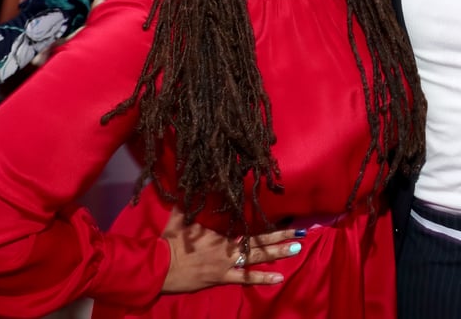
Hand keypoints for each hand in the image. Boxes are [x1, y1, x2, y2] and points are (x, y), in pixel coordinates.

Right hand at [161, 208, 299, 293]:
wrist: (159, 266)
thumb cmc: (169, 243)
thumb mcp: (179, 218)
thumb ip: (188, 203)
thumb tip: (190, 182)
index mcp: (221, 233)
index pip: (249, 227)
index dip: (268, 226)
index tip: (285, 219)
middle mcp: (228, 247)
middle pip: (259, 241)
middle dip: (281, 237)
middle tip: (301, 232)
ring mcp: (227, 263)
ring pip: (257, 257)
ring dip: (278, 253)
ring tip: (297, 248)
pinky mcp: (222, 277)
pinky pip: (246, 278)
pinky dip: (263, 278)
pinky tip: (279, 278)